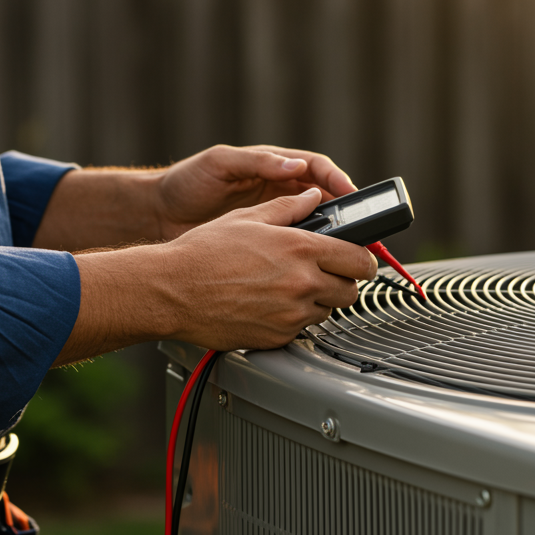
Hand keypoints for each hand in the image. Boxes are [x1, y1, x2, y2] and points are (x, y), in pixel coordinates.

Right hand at [54, 187, 377, 363]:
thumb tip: (311, 198)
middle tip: (324, 273)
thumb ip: (288, 207)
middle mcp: (301, 283)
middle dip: (342, 281)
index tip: (356, 258)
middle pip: (351, 290)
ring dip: (318, 301)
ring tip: (289, 288)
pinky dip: (294, 319)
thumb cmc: (202, 254)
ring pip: (328, 311)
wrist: (172, 290)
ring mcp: (290, 314)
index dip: (362, 258)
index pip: (360, 259)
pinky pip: (302, 330)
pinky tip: (271, 304)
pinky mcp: (277, 337)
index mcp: (300, 248)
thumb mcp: (248, 219)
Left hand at [154, 144, 357, 239]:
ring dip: (330, 238)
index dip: (338, 181)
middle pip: (324, 200)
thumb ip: (257, 163)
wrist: (158, 215)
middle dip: (344, 213)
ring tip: (342, 250)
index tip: (351, 194)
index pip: (317, 170)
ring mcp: (272, 219)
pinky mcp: (264, 244)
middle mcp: (278, 192)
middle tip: (360, 228)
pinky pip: (294, 250)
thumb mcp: (221, 164)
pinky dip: (307, 258)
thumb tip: (295, 165)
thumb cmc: (186, 182)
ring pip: (314, 228)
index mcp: (273, 168)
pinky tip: (313, 268)